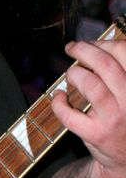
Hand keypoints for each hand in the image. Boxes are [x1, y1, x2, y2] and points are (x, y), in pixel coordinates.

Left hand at [51, 38, 125, 177]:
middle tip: (72, 49)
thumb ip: (121, 72)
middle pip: (105, 64)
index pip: (124, 52)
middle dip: (84, 51)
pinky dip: (58, 103)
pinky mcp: (97, 133)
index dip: (104, 43)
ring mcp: (115, 117)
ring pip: (89, 84)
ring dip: (74, 74)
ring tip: (70, 74)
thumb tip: (98, 46)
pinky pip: (69, 113)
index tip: (91, 43)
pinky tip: (58, 97)